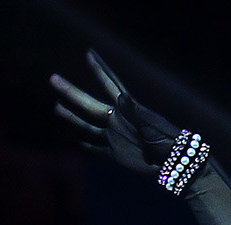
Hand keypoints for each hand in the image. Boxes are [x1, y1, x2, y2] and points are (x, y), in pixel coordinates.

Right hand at [50, 51, 182, 176]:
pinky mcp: (118, 154)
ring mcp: (116, 137)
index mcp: (127, 110)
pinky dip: (88, 146)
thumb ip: (136, 112)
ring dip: (73, 118)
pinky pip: (98, 149)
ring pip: (89, 126)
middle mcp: (118, 120)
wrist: (178, 165)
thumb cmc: (169, 142)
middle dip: (71, 92)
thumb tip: (121, 96)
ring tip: (56, 107)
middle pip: (90, 104)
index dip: (100, 69)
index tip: (90, 53)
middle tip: (53, 78)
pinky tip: (77, 141)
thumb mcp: (153, 126)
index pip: (110, 84)